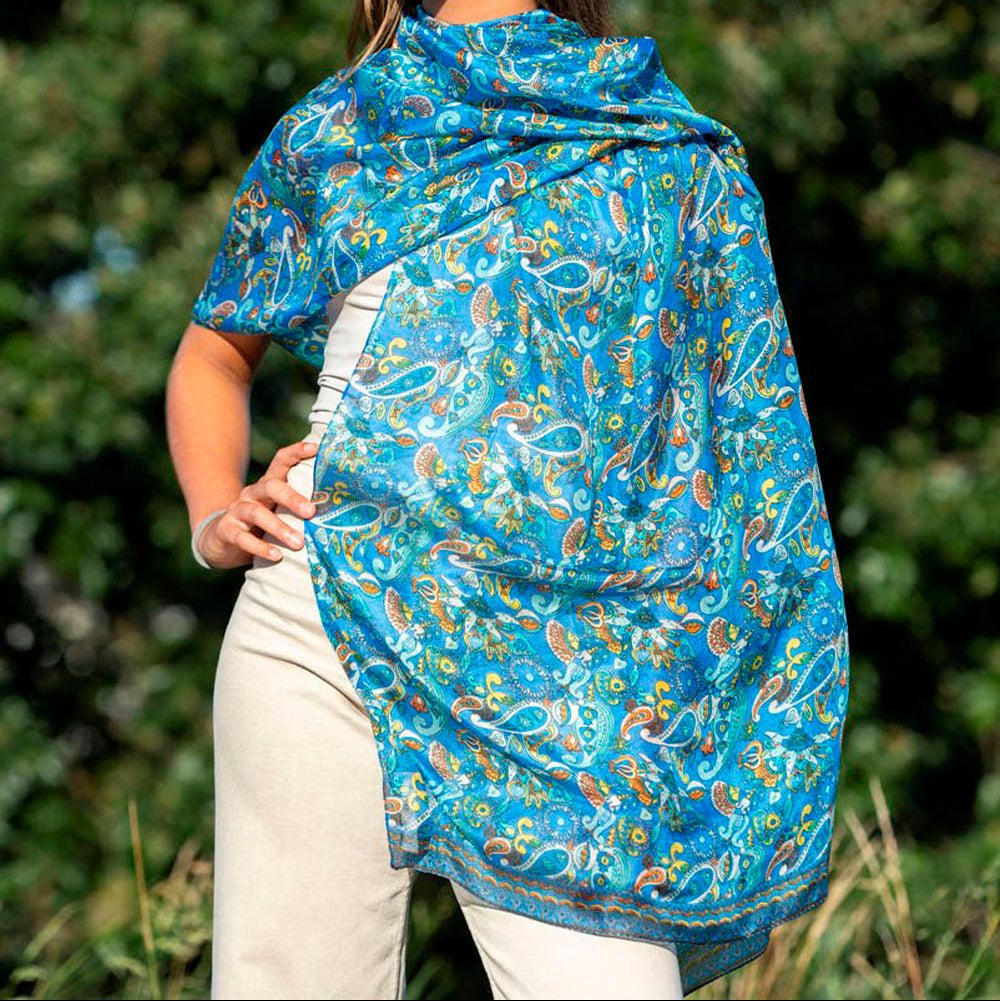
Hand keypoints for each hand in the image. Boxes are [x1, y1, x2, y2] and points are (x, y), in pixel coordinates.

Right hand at [195, 440, 318, 567]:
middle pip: (271, 487)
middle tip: (311, 511)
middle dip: (292, 498)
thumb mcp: (279, 511)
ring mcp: (237, 511)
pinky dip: (261, 547)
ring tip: (299, 543)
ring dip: (279, 528)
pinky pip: (243, 538)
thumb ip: (300, 508)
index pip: (281, 461)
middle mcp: (252, 493)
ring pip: (257, 514)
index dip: (297, 452)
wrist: (222, 541)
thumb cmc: (263, 525)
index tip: (317, 448)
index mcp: (268, 485)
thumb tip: (342, 512)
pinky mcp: (227, 531)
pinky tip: (277, 556)